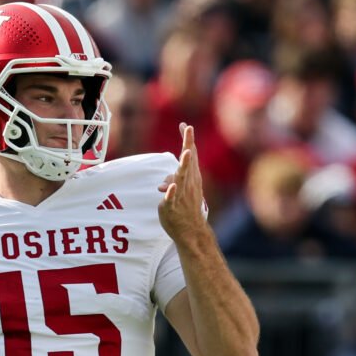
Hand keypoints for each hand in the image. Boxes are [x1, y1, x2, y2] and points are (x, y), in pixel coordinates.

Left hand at [158, 123, 207, 241]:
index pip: (191, 155)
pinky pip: (172, 197)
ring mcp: (182, 193)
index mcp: (192, 177)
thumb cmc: (186, 208)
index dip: (187, 140)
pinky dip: (172, 191)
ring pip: (182, 176)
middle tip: (189, 129)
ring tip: (186, 152)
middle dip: (188, 144)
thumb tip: (163, 182)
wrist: (192, 230)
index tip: (185, 125)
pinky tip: (170, 186)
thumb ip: (172, 181)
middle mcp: (189, 183)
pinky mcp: (173, 205)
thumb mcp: (180, 191)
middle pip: (189, 160)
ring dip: (184, 164)